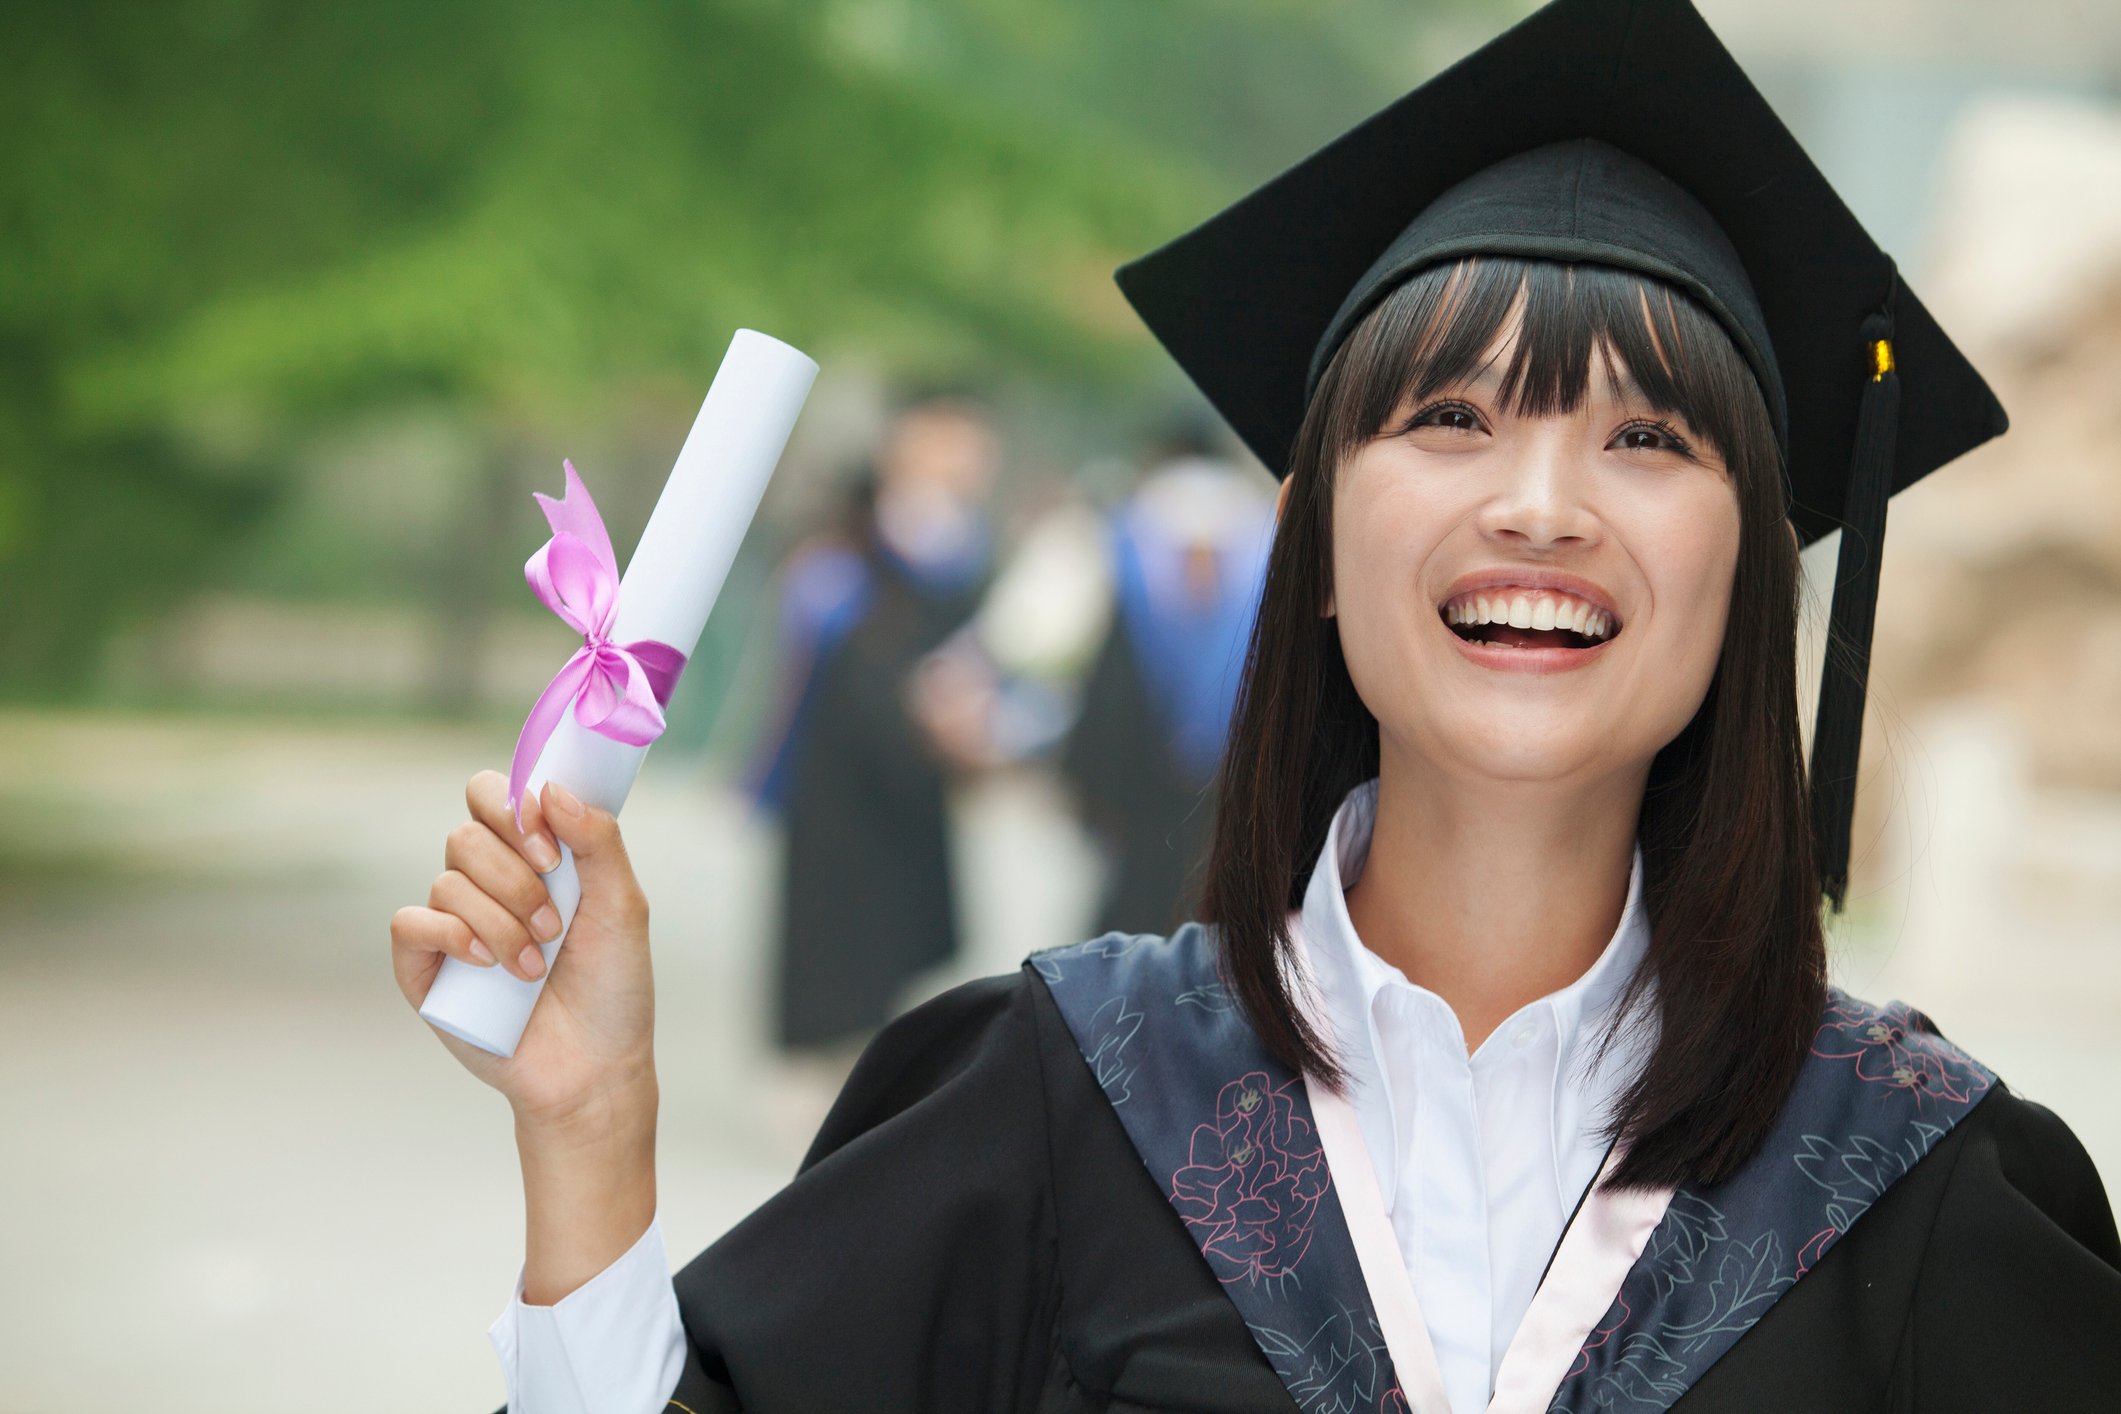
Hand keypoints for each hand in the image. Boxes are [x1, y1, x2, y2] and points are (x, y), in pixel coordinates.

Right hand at [390, 772, 656, 1132]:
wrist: (593, 1068)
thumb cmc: (612, 987)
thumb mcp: (623, 908)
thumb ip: (598, 841)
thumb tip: (551, 787)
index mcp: (532, 857)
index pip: (494, 795)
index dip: (513, 807)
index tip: (551, 850)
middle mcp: (487, 883)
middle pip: (467, 834)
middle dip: (516, 877)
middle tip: (555, 923)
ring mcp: (453, 924)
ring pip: (448, 880)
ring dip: (501, 921)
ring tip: (536, 965)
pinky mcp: (424, 968)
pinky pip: (411, 923)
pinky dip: (451, 935)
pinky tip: (487, 965)